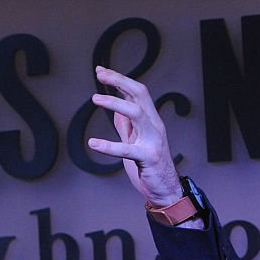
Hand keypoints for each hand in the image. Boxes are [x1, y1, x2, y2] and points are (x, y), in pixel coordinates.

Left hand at [87, 67, 182, 207]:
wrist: (166, 190)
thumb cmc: (150, 165)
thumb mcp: (136, 140)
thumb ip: (127, 125)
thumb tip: (116, 107)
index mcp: (150, 120)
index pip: (137, 92)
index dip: (119, 79)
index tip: (101, 70)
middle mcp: (154, 125)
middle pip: (139, 94)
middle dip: (119, 81)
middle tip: (100, 74)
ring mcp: (153, 140)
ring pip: (136, 113)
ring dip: (115, 103)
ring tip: (95, 99)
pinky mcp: (148, 158)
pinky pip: (127, 149)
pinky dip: (109, 146)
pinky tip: (93, 143)